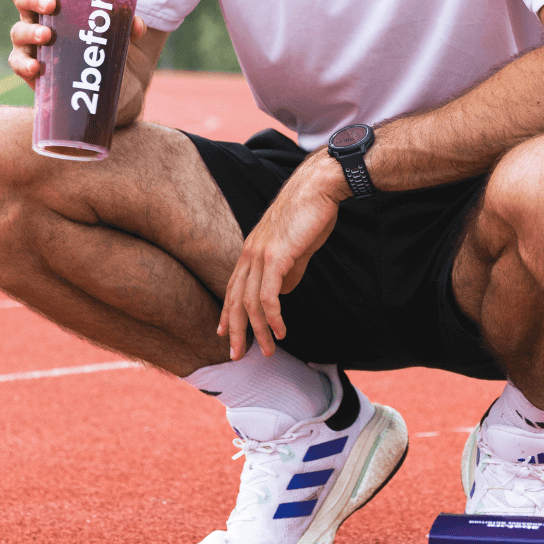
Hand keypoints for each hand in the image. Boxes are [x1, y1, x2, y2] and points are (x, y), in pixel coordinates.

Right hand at [9, 0, 147, 90]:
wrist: (112, 82)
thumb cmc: (109, 43)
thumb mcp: (122, 30)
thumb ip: (129, 23)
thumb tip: (136, 24)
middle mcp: (38, 14)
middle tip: (52, 5)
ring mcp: (31, 40)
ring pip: (18, 29)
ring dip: (30, 30)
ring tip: (47, 35)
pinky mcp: (31, 65)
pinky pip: (17, 62)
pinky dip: (24, 64)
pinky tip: (36, 66)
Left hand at [218, 153, 345, 359]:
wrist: (318, 188)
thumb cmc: (311, 214)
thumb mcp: (296, 247)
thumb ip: (288, 268)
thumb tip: (283, 291)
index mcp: (252, 249)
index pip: (233, 286)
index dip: (228, 312)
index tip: (224, 333)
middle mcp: (250, 253)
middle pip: (235, 299)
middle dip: (235, 330)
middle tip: (236, 355)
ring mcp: (261, 254)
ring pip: (250, 303)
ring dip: (258, 331)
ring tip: (267, 350)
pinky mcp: (276, 256)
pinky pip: (268, 296)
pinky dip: (273, 318)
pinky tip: (281, 331)